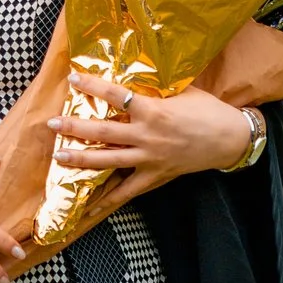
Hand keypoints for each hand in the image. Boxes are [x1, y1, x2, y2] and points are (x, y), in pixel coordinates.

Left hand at [50, 73, 259, 205]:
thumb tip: (131, 75)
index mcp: (153, 110)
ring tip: (58, 157)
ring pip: (108, 160)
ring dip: (81, 159)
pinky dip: (108, 200)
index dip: (92, 86)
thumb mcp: (182, 90)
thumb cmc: (208, 110)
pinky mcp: (156, 176)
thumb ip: (155, 86)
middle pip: (103, 132)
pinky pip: (127, 191)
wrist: (231, 138)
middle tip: (52, 124)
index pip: (116, 95)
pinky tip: (89, 207)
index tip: (73, 79)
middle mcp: (147, 136)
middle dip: (74, 128)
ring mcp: (150, 158)